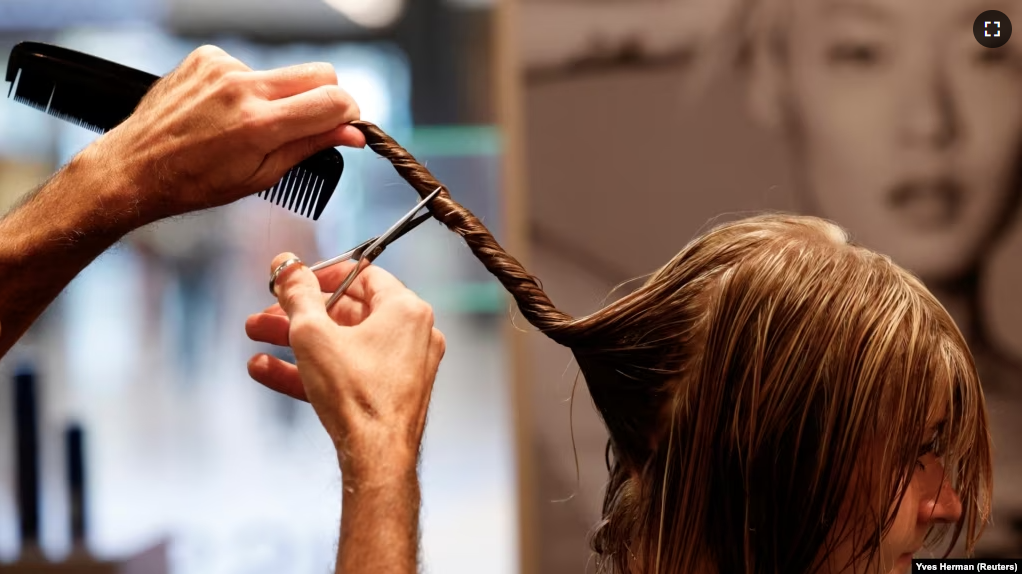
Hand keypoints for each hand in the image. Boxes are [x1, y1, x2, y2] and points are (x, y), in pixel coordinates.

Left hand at [83, 45, 364, 223]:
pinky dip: (246, 88)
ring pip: (282, 73)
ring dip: (278, 96)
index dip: (349, 113)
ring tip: (247, 124)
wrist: (136, 168)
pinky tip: (224, 110)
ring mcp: (222, 67)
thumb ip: (310, 147)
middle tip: (310, 123)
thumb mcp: (261, 175)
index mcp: (259, 125)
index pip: (333, 101)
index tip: (345, 125)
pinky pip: (248, 67)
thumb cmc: (195, 182)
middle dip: (326, 97)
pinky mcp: (206, 57)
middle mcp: (242, 88)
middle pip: (319, 72)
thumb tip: (351, 134)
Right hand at [245, 254, 445, 475]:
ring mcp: (403, 367)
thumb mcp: (313, 333)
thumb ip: (297, 294)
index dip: (323, 274)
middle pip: (347, 312)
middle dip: (298, 314)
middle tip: (265, 314)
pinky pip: (347, 373)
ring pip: (342, 345)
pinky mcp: (389, 395)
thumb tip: (285, 264)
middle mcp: (412, 335)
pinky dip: (312, 369)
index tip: (294, 281)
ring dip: (296, 342)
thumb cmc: (356, 393)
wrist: (376, 458)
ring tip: (256, 338)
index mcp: (406, 310)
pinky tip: (266, 369)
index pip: (364, 274)